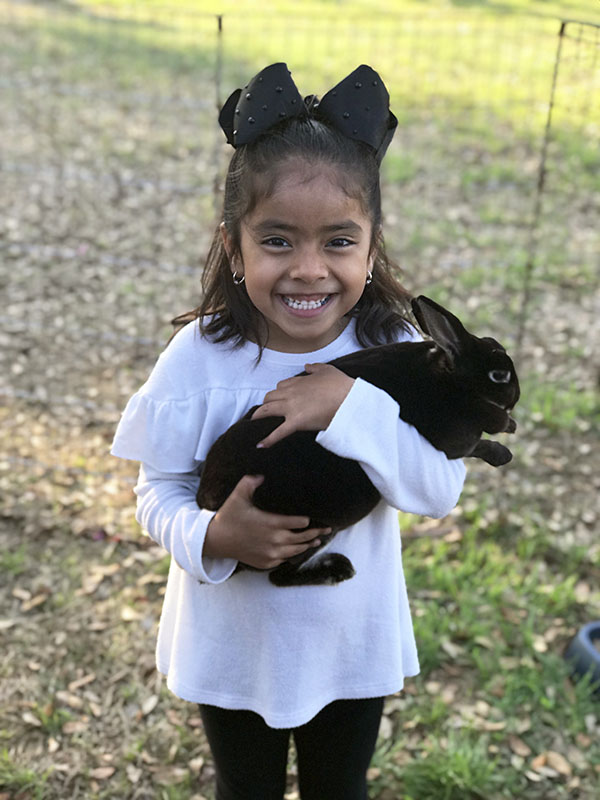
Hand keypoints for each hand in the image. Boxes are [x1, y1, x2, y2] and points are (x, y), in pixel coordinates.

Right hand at [203, 475, 330, 569]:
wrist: (216, 540)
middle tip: (328, 528)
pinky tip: (299, 549)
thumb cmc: (229, 516)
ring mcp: (271, 554)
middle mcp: (274, 540)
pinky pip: (285, 559)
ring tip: (318, 540)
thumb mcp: (238, 495)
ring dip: (308, 545)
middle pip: (303, 538)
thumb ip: (250, 481)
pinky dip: (293, 554)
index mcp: (270, 523)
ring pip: (297, 551)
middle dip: (317, 532)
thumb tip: (262, 473)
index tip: (315, 515)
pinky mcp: (266, 563)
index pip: (299, 522)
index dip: (308, 519)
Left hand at [251, 363, 353, 447]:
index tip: (280, 399)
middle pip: (269, 397)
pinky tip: (260, 445)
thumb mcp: (328, 370)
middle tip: (267, 412)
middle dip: (267, 404)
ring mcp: (292, 408)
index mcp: (298, 381)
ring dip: (259, 416)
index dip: (279, 393)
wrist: (349, 400)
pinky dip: (268, 439)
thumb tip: (307, 366)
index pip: (280, 386)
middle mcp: (291, 393)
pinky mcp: (296, 422)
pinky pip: (278, 432)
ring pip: (267, 410)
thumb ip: (315, 368)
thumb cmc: (341, 385)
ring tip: (254, 424)